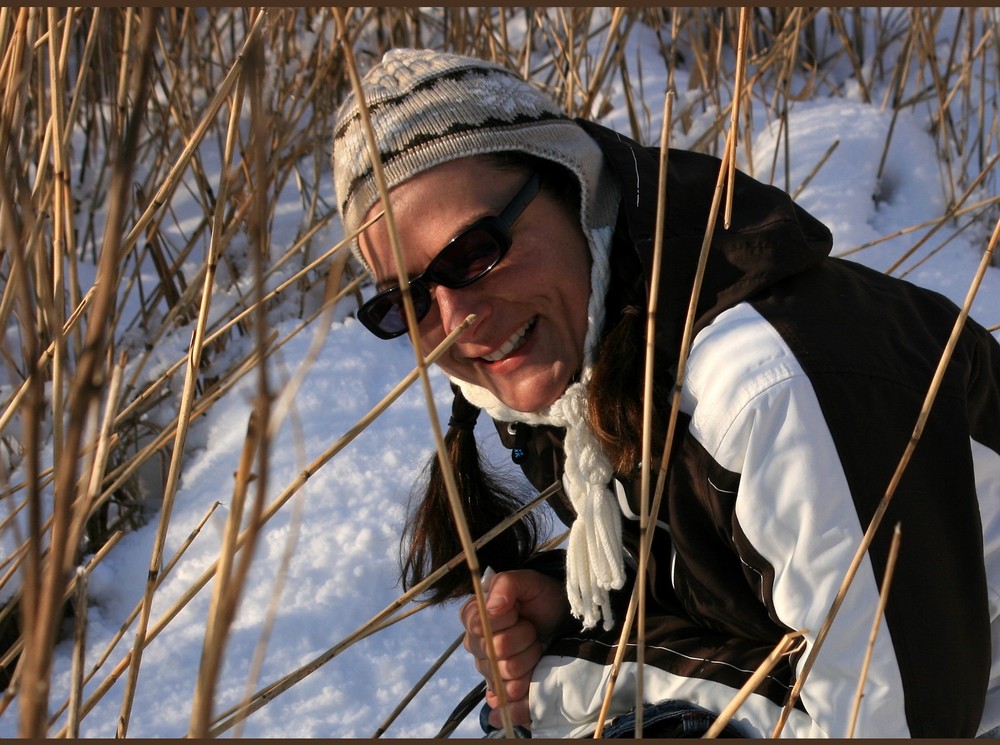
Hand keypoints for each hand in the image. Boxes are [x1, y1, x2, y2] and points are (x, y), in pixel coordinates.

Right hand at [459, 569, 568, 729]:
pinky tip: (527, 690)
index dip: (504, 620)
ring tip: (536, 647)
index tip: (518, 611)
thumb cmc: (542, 598)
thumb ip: (506, 584)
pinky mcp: (503, 690)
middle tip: (532, 629)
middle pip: (495, 652)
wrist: (563, 621)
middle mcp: (476, 645)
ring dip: (529, 659)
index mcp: (474, 617)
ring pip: (505, 674)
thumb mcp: (529, 582)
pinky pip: (505, 701)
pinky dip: (518, 700)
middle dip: (522, 639)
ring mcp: (488, 670)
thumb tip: (492, 607)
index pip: (478, 626)